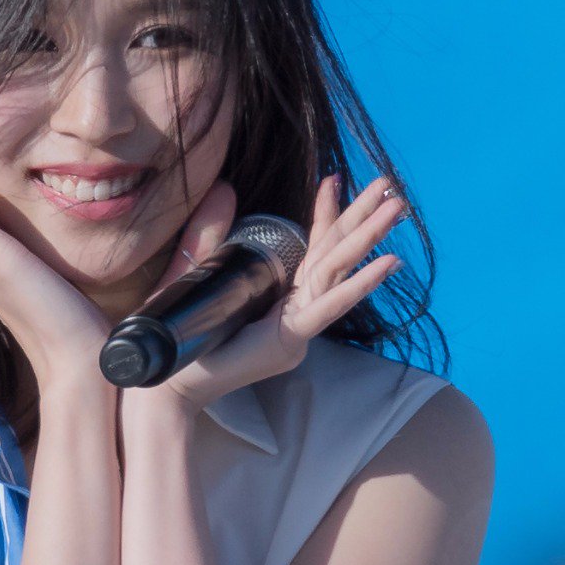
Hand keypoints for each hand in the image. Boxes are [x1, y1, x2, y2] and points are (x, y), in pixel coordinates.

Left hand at [151, 172, 405, 410]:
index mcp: (280, 293)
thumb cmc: (181, 335)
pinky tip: (384, 265)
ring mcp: (297, 326)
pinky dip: (355, 286)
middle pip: (335, 255)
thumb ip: (209, 236)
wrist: (169, 385)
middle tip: (391, 185)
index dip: (326, 214)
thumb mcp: (194, 272)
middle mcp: (297, 308)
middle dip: (363, 219)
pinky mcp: (289, 341)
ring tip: (395, 208)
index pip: (311, 247)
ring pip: (338, 273)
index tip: (337, 180)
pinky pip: (325, 309)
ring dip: (368, 239)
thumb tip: (225, 191)